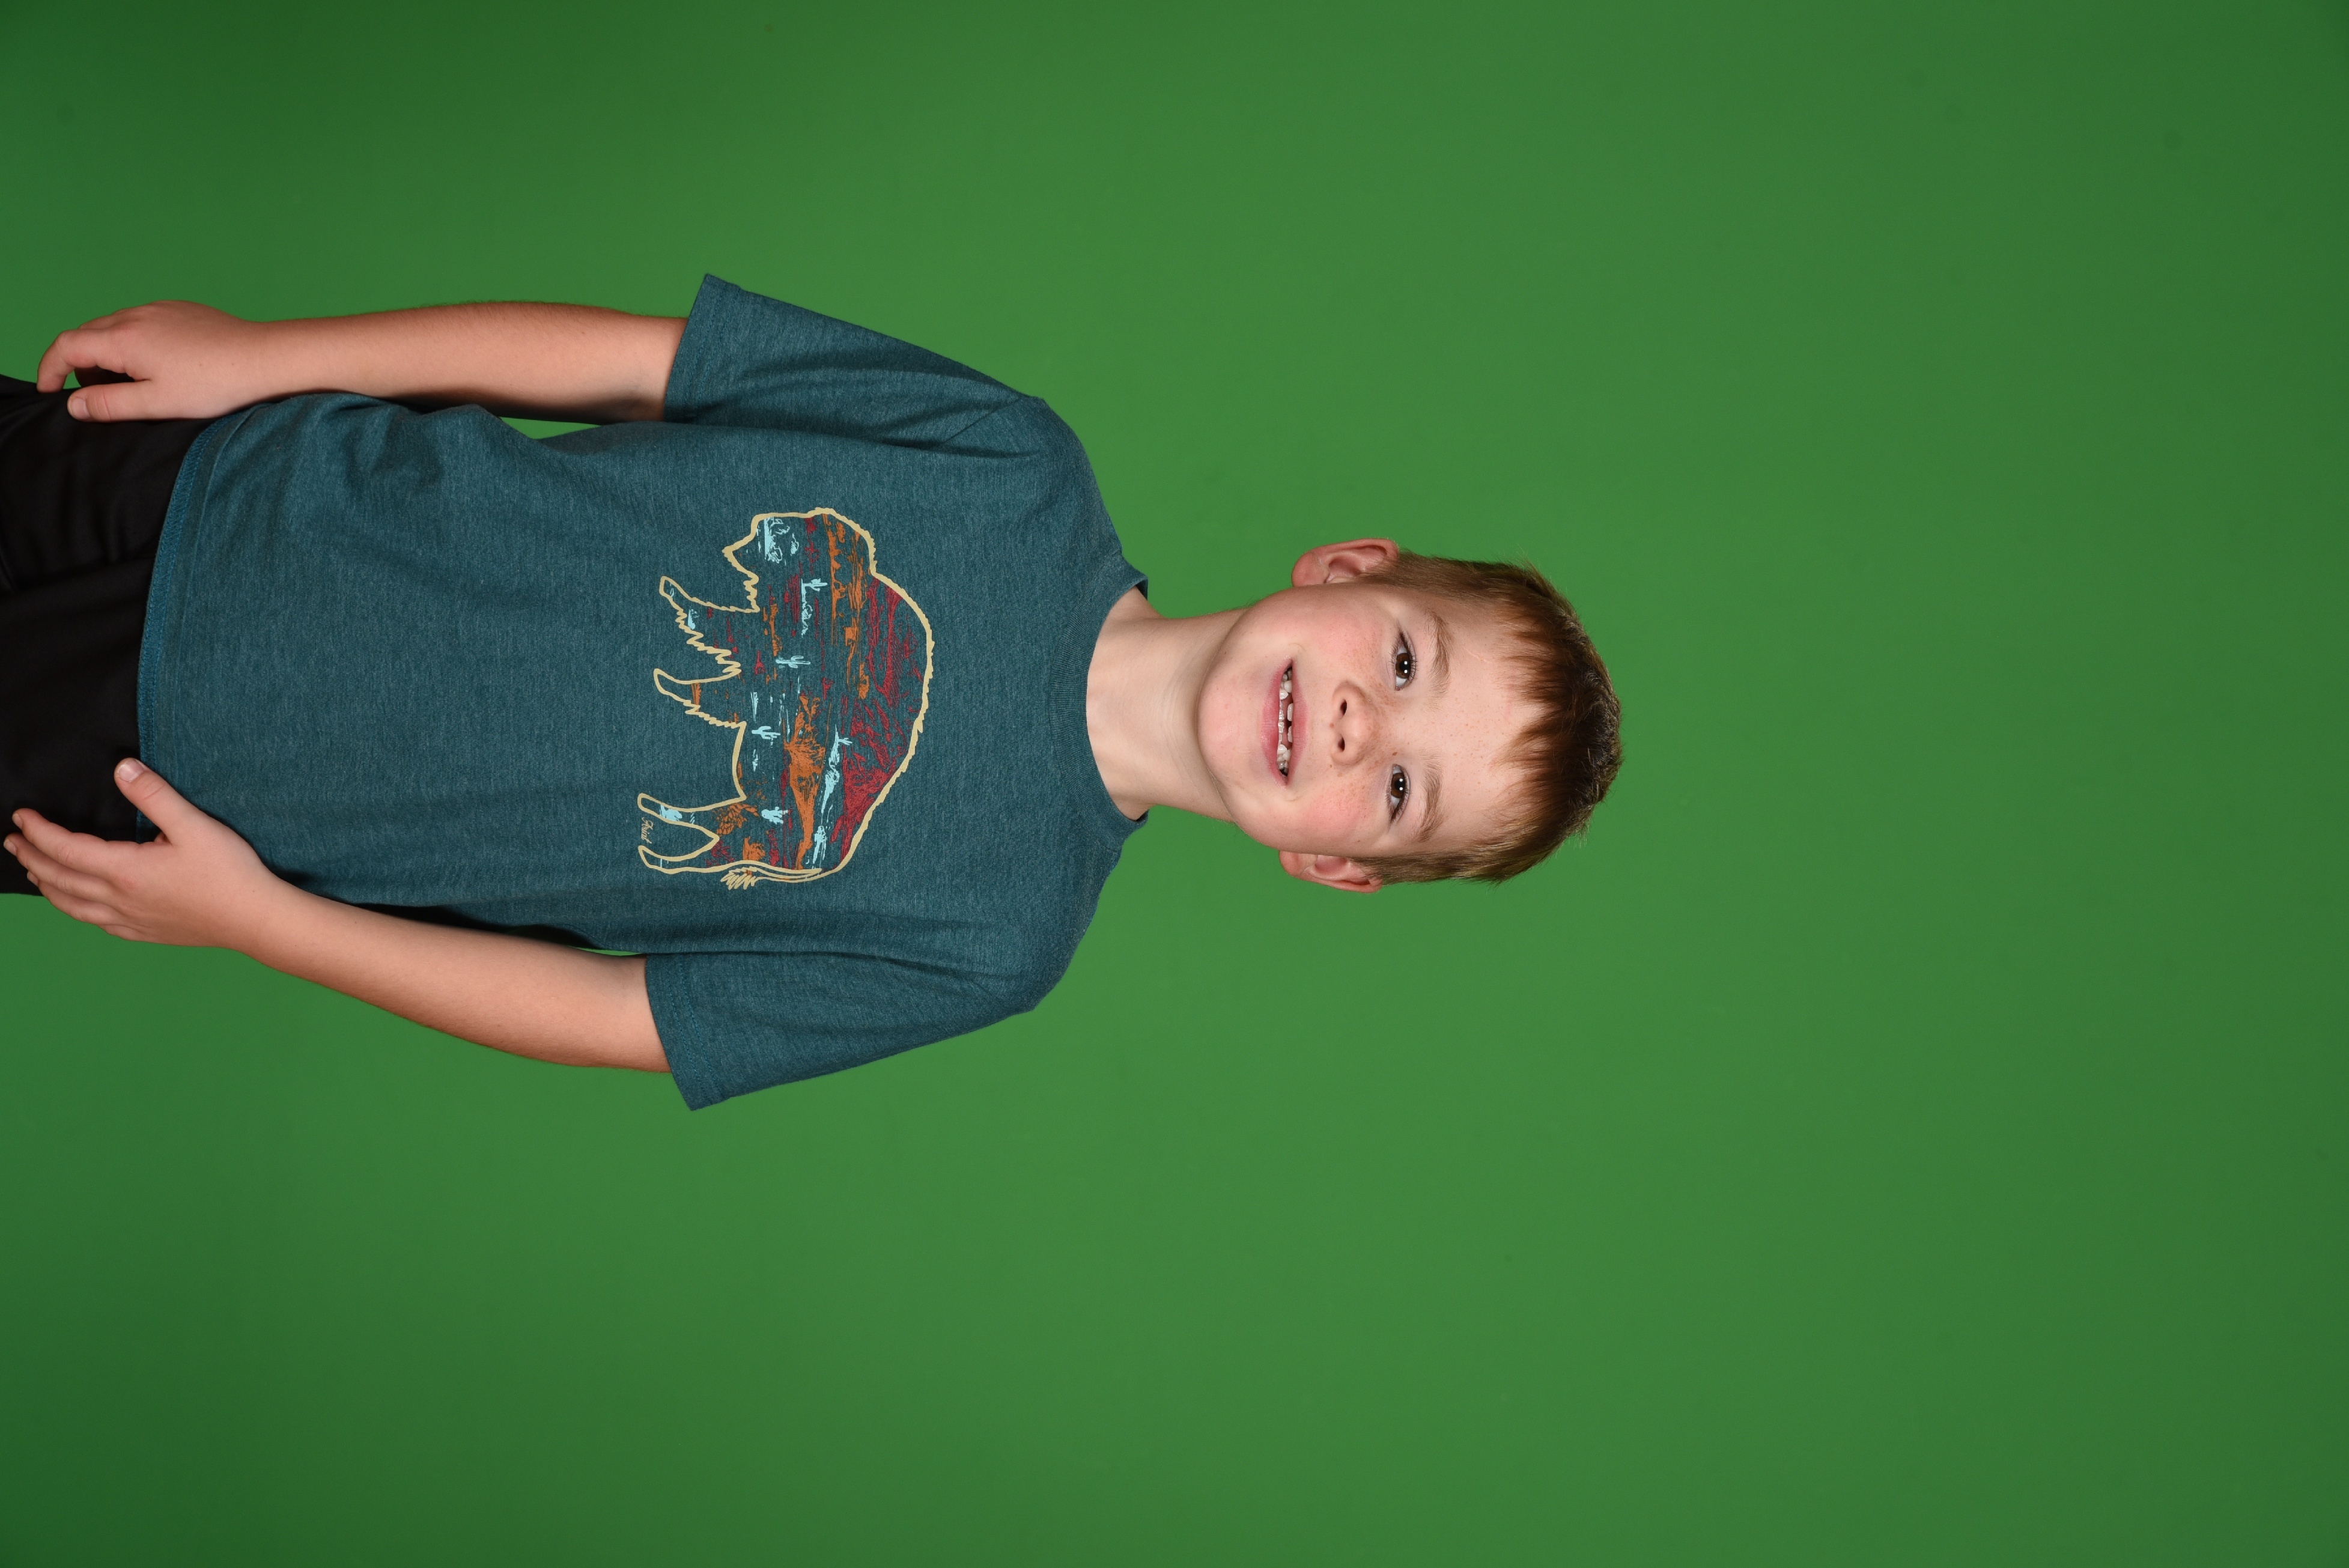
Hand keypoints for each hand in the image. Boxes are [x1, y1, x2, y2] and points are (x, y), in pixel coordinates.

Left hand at [5, 759, 291, 948]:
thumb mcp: (195, 825)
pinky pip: (98, 924)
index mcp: (125, 869)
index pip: (65, 848)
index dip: (39, 831)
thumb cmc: (229, 874)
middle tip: (13, 842)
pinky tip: (80, 907)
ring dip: (47, 887)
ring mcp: (130, 919)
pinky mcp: (146, 933)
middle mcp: (119, 898)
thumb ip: (155, 796)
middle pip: (59, 879)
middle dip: (31, 858)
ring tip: (34, 873)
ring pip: (72, 906)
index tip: (22, 816)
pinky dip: (76, 911)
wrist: (254, 920)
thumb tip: (122, 768)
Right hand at [35, 301, 281, 421]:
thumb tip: (75, 404)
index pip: (66, 346)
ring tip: (129, 384)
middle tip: (95, 395)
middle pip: (86, 335)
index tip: (50, 390)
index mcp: (123, 338)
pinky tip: (157, 366)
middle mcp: (135, 316)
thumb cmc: (215, 383)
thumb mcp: (156, 403)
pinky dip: (132, 343)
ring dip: (107, 353)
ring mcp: (158, 309)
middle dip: (79, 364)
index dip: (50, 369)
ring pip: (113, 327)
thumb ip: (110, 404)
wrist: (263, 358)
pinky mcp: (179, 309)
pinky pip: (141, 322)